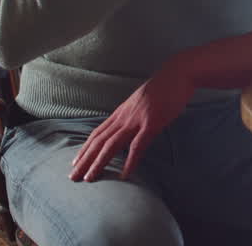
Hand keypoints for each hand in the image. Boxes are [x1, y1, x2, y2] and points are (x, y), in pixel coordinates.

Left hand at [69, 63, 194, 181]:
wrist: (178, 74)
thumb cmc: (163, 88)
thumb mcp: (141, 101)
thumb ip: (132, 114)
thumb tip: (127, 126)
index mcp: (122, 112)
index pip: (97, 133)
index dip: (85, 149)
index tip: (75, 163)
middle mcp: (124, 117)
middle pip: (99, 141)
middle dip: (85, 160)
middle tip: (73, 177)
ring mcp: (137, 120)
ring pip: (112, 144)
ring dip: (99, 162)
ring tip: (90, 178)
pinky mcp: (151, 123)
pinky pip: (138, 145)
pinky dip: (130, 161)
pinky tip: (124, 174)